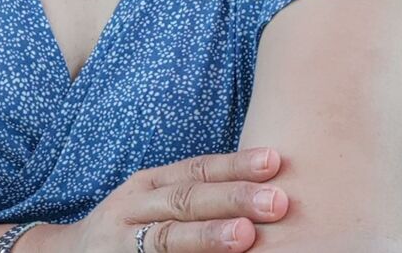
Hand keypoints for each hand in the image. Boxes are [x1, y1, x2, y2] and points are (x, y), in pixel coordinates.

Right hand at [69, 147, 288, 251]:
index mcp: (148, 184)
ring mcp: (123, 240)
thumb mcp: (151, 203)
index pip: (196, 169)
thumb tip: (258, 190)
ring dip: (208, 236)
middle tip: (278, 201)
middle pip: (187, 199)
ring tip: (246, 236)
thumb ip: (191, 196)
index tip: (275, 161)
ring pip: (168, 237)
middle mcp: (134, 207)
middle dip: (233, 198)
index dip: (234, 165)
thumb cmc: (127, 229)